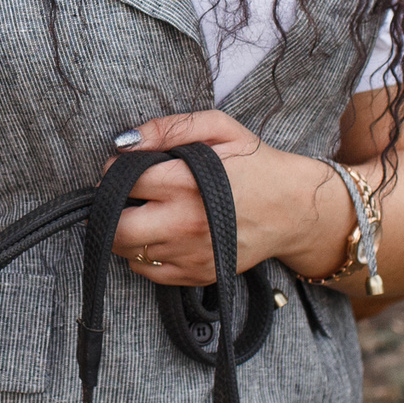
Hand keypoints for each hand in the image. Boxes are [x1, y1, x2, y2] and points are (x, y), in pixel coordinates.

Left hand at [106, 111, 358, 286]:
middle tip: (121, 197)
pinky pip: (147, 271)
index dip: (116, 170)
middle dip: (109, 210)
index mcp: (186, 182)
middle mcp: (184, 223)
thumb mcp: (219, 128)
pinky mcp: (197, 274)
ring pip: (127, 251)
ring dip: (124, 232)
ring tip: (143, 213)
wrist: (294, 209)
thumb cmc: (254, 164)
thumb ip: (169, 128)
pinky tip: (161, 233)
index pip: (123, 180)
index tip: (123, 167)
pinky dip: (143, 253)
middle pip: (116, 227)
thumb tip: (124, 141)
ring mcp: (190, 254)